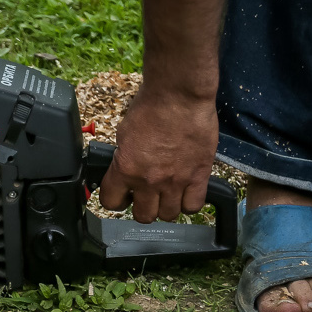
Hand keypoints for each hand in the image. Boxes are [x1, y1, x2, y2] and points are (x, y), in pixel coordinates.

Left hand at [98, 84, 218, 222]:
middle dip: (142, 208)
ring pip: (169, 215)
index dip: (116, 201)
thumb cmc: (151, 106)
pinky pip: (193, 206)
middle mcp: (150, 180)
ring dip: (166, 207)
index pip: (112, 203)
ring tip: (167, 194)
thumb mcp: (124, 134)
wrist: (179, 95)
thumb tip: (124, 169)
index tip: (122, 196)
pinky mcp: (198, 176)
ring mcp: (176, 181)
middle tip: (146, 196)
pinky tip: (185, 192)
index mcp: (125, 169)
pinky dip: (188, 203)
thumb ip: (125, 158)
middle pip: (144, 216)